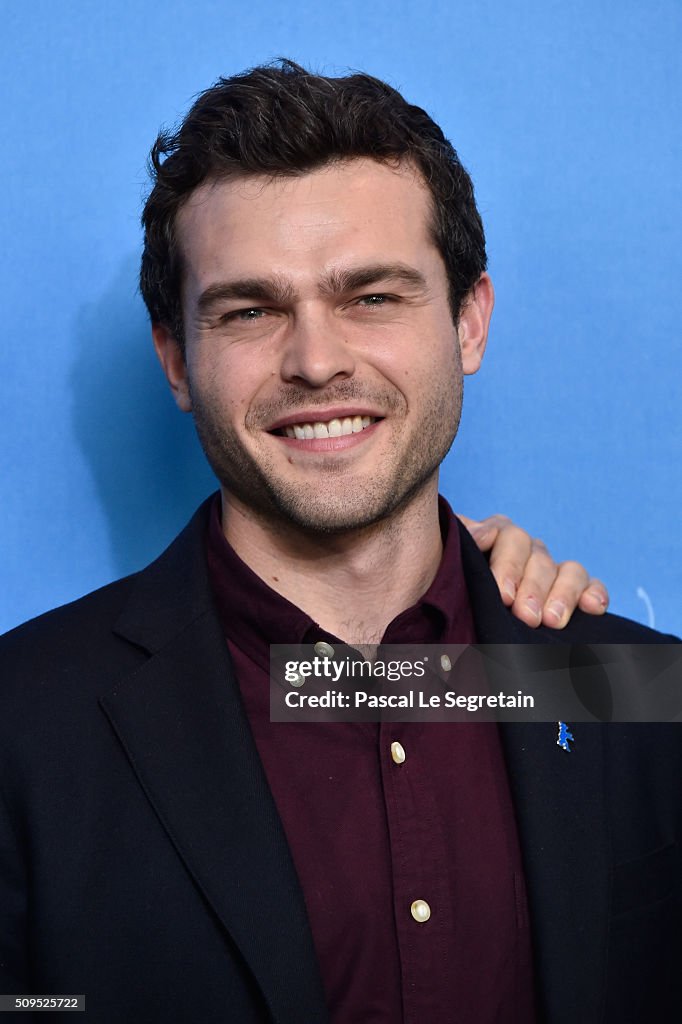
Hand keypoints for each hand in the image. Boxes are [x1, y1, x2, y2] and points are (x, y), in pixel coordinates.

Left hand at [458, 513, 608, 628]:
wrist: (457, 633)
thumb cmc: (449, 599)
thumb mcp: (447, 572)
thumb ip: (457, 550)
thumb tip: (478, 536)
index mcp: (492, 539)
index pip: (503, 532)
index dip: (505, 562)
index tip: (502, 594)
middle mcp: (524, 551)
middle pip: (536, 554)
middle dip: (531, 586)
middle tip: (524, 615)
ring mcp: (550, 570)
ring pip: (567, 569)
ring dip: (561, 594)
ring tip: (551, 621)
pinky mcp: (575, 591)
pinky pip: (590, 585)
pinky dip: (594, 594)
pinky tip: (592, 608)